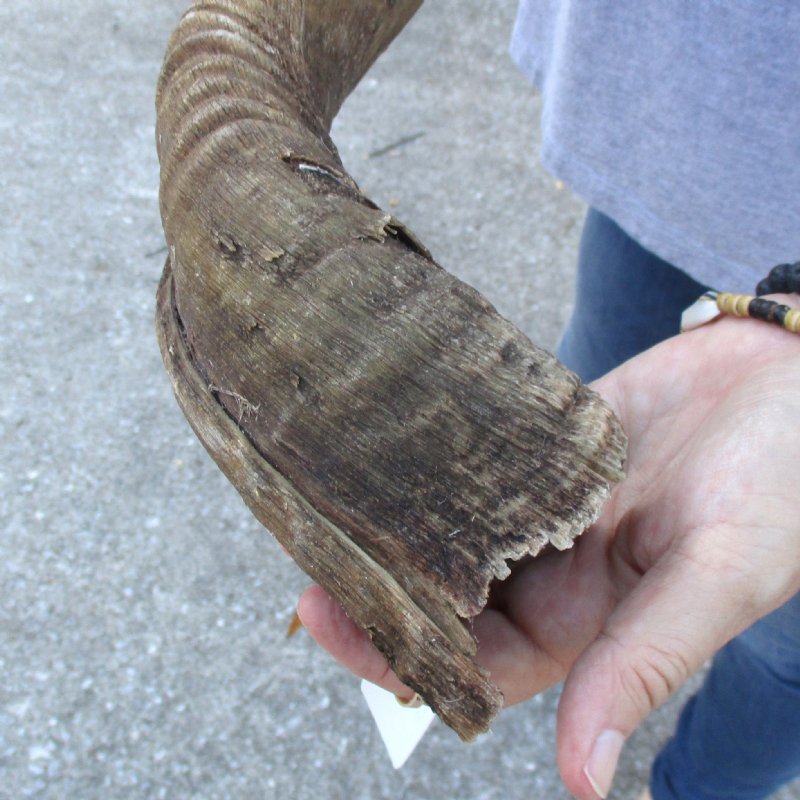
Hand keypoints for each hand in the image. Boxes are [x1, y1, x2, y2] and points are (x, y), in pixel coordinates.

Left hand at [297, 308, 799, 797]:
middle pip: (441, 594)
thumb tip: (583, 778)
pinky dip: (432, 453)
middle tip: (306, 550)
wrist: (790, 381)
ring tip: (326, 496)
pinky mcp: (541, 440)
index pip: (473, 660)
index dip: (399, 652)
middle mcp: (551, 568)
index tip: (325, 618)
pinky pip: (474, 453)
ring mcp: (540, 500)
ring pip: (448, 524)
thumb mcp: (718, 576)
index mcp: (586, 621)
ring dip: (394, 518)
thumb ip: (646, 663)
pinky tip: (383, 438)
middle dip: (374, 583)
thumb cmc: (781, 487)